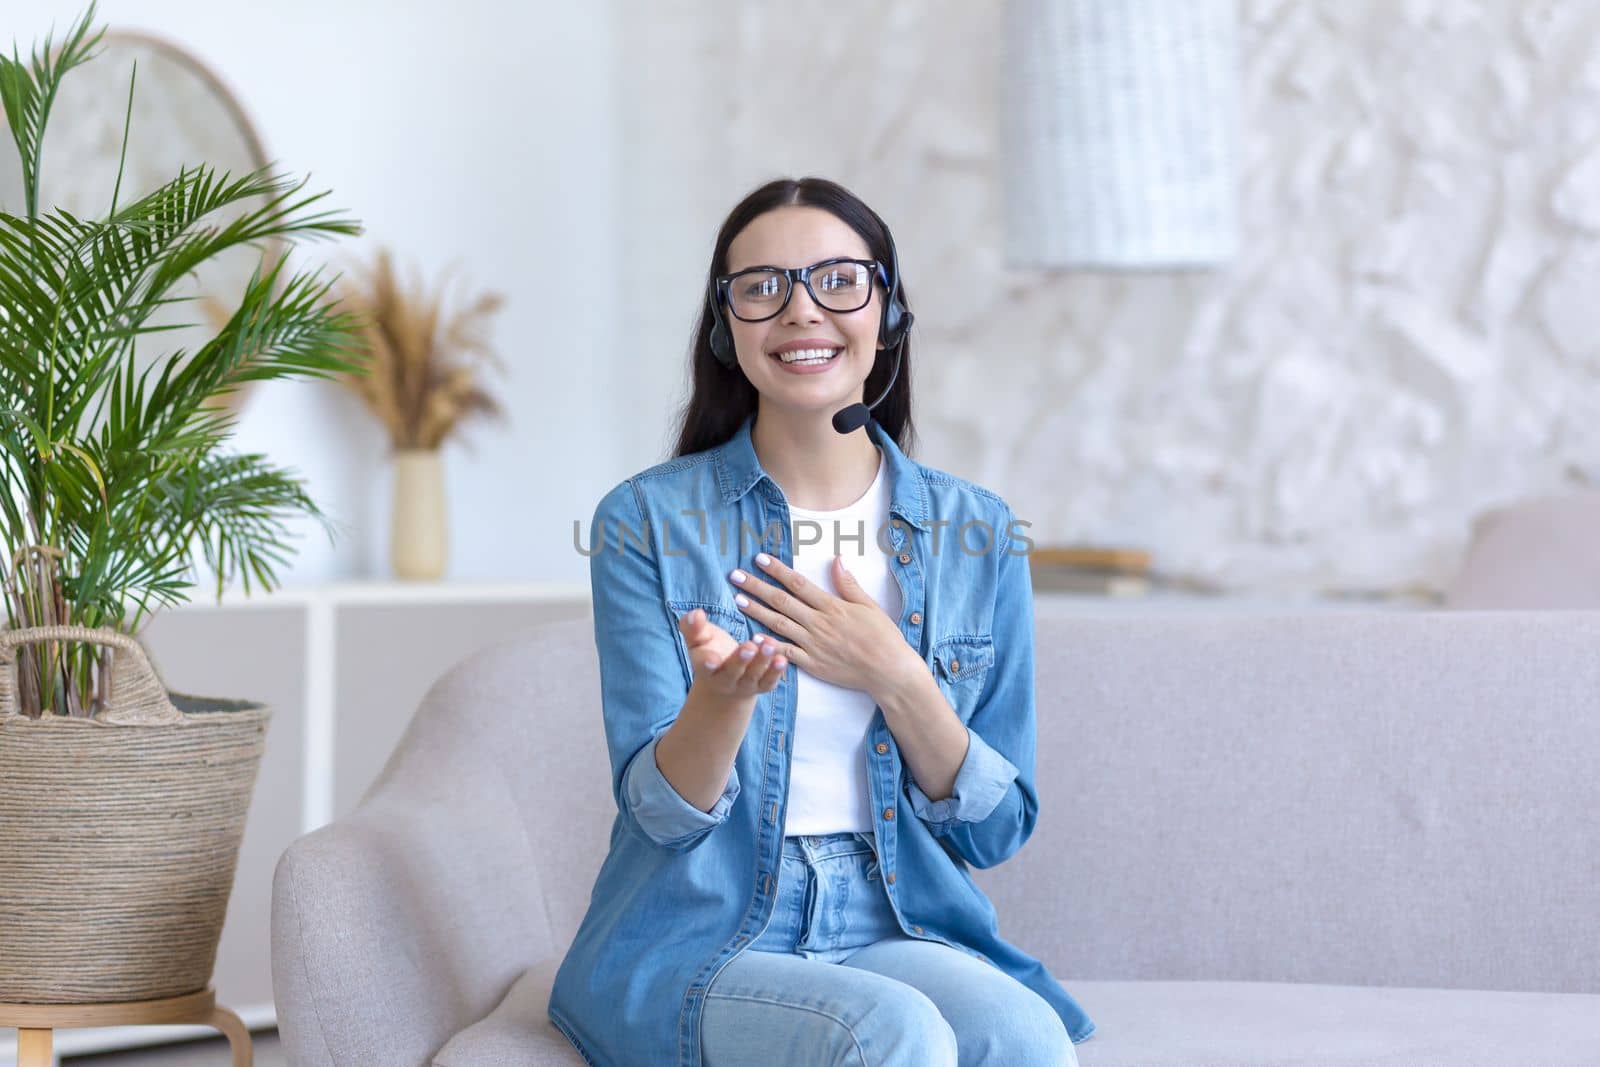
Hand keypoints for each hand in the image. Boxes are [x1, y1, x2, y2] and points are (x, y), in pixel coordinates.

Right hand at [677, 607, 786, 699]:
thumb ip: (693, 627)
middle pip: (732, 672)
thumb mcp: (699, 640)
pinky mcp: (762, 686)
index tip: (712, 658)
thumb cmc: (711, 652)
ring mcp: (745, 685)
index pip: (705, 666)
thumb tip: (695, 613)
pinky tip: (781, 658)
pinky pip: (769, 680)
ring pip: (753, 675)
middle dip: (740, 660)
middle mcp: (725, 680)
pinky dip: (776, 671)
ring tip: (769, 645)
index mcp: (706, 668)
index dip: (708, 662)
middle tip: (749, 646)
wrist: (726, 683)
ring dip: (762, 661)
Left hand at [729, 552, 923, 702]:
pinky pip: (787, 653)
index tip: (759, 559)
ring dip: (757, 611)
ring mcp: (814, 644)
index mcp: (833, 607)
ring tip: (738, 599)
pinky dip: (769, 645)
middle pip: (782, 600)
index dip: (777, 570)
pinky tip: (752, 637)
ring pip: (779, 624)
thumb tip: (837, 559)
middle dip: (757, 586)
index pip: (799, 583)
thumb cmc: (883, 637)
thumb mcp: (870, 606)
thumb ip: (849, 585)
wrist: (888, 671)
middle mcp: (819, 623)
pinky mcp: (813, 664)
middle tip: (735, 575)